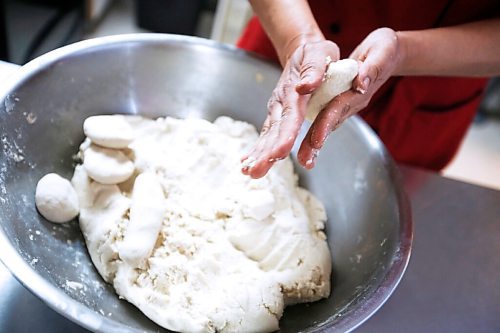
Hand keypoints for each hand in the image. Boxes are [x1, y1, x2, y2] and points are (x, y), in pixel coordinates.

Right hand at [241, 40, 339, 177]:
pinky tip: (248, 163)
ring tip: (248, 172)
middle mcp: (281, 102)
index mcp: (294, 91)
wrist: (301, 49)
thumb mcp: (319, 53)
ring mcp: (276, 108)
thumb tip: (306, 86)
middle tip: (255, 171)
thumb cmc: (315, 53)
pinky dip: (257, 149)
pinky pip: (266, 133)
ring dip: (258, 154)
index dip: (285, 135)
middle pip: (274, 131)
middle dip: (265, 153)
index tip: (279, 152)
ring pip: (267, 134)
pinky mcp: (275, 114)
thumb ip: (314, 70)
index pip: (290, 116)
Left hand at [297, 28, 402, 166]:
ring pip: (326, 126)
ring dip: (313, 144)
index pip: (340, 107)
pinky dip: (313, 135)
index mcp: (360, 91)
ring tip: (303, 160)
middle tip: (304, 159)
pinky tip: (303, 148)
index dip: (327, 121)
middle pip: (331, 123)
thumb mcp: (383, 50)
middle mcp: (352, 102)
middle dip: (316, 141)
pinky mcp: (338, 105)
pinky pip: (323, 121)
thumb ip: (373, 66)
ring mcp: (345, 106)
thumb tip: (361, 81)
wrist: (386, 54)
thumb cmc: (385, 50)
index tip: (317, 138)